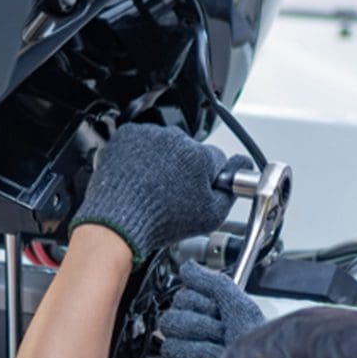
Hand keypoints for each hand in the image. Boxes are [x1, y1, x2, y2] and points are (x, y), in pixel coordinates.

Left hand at [71, 123, 249, 266]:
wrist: (118, 221)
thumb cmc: (158, 220)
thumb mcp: (210, 216)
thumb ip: (229, 192)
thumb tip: (238, 174)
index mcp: (200, 156)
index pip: (216, 159)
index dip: (209, 177)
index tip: (199, 187)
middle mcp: (176, 140)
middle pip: (190, 151)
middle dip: (185, 167)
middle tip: (172, 192)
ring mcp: (150, 135)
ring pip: (165, 145)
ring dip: (162, 159)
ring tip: (153, 186)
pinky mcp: (128, 135)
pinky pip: (141, 141)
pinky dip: (140, 154)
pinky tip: (139, 176)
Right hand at [160, 261, 264, 357]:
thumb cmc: (257, 353)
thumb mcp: (240, 309)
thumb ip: (213, 284)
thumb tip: (189, 267)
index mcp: (205, 318)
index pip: (182, 299)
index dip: (202, 307)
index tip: (219, 315)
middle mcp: (192, 339)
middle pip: (172, 322)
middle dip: (201, 331)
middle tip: (220, 339)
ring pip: (172, 348)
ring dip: (202, 356)